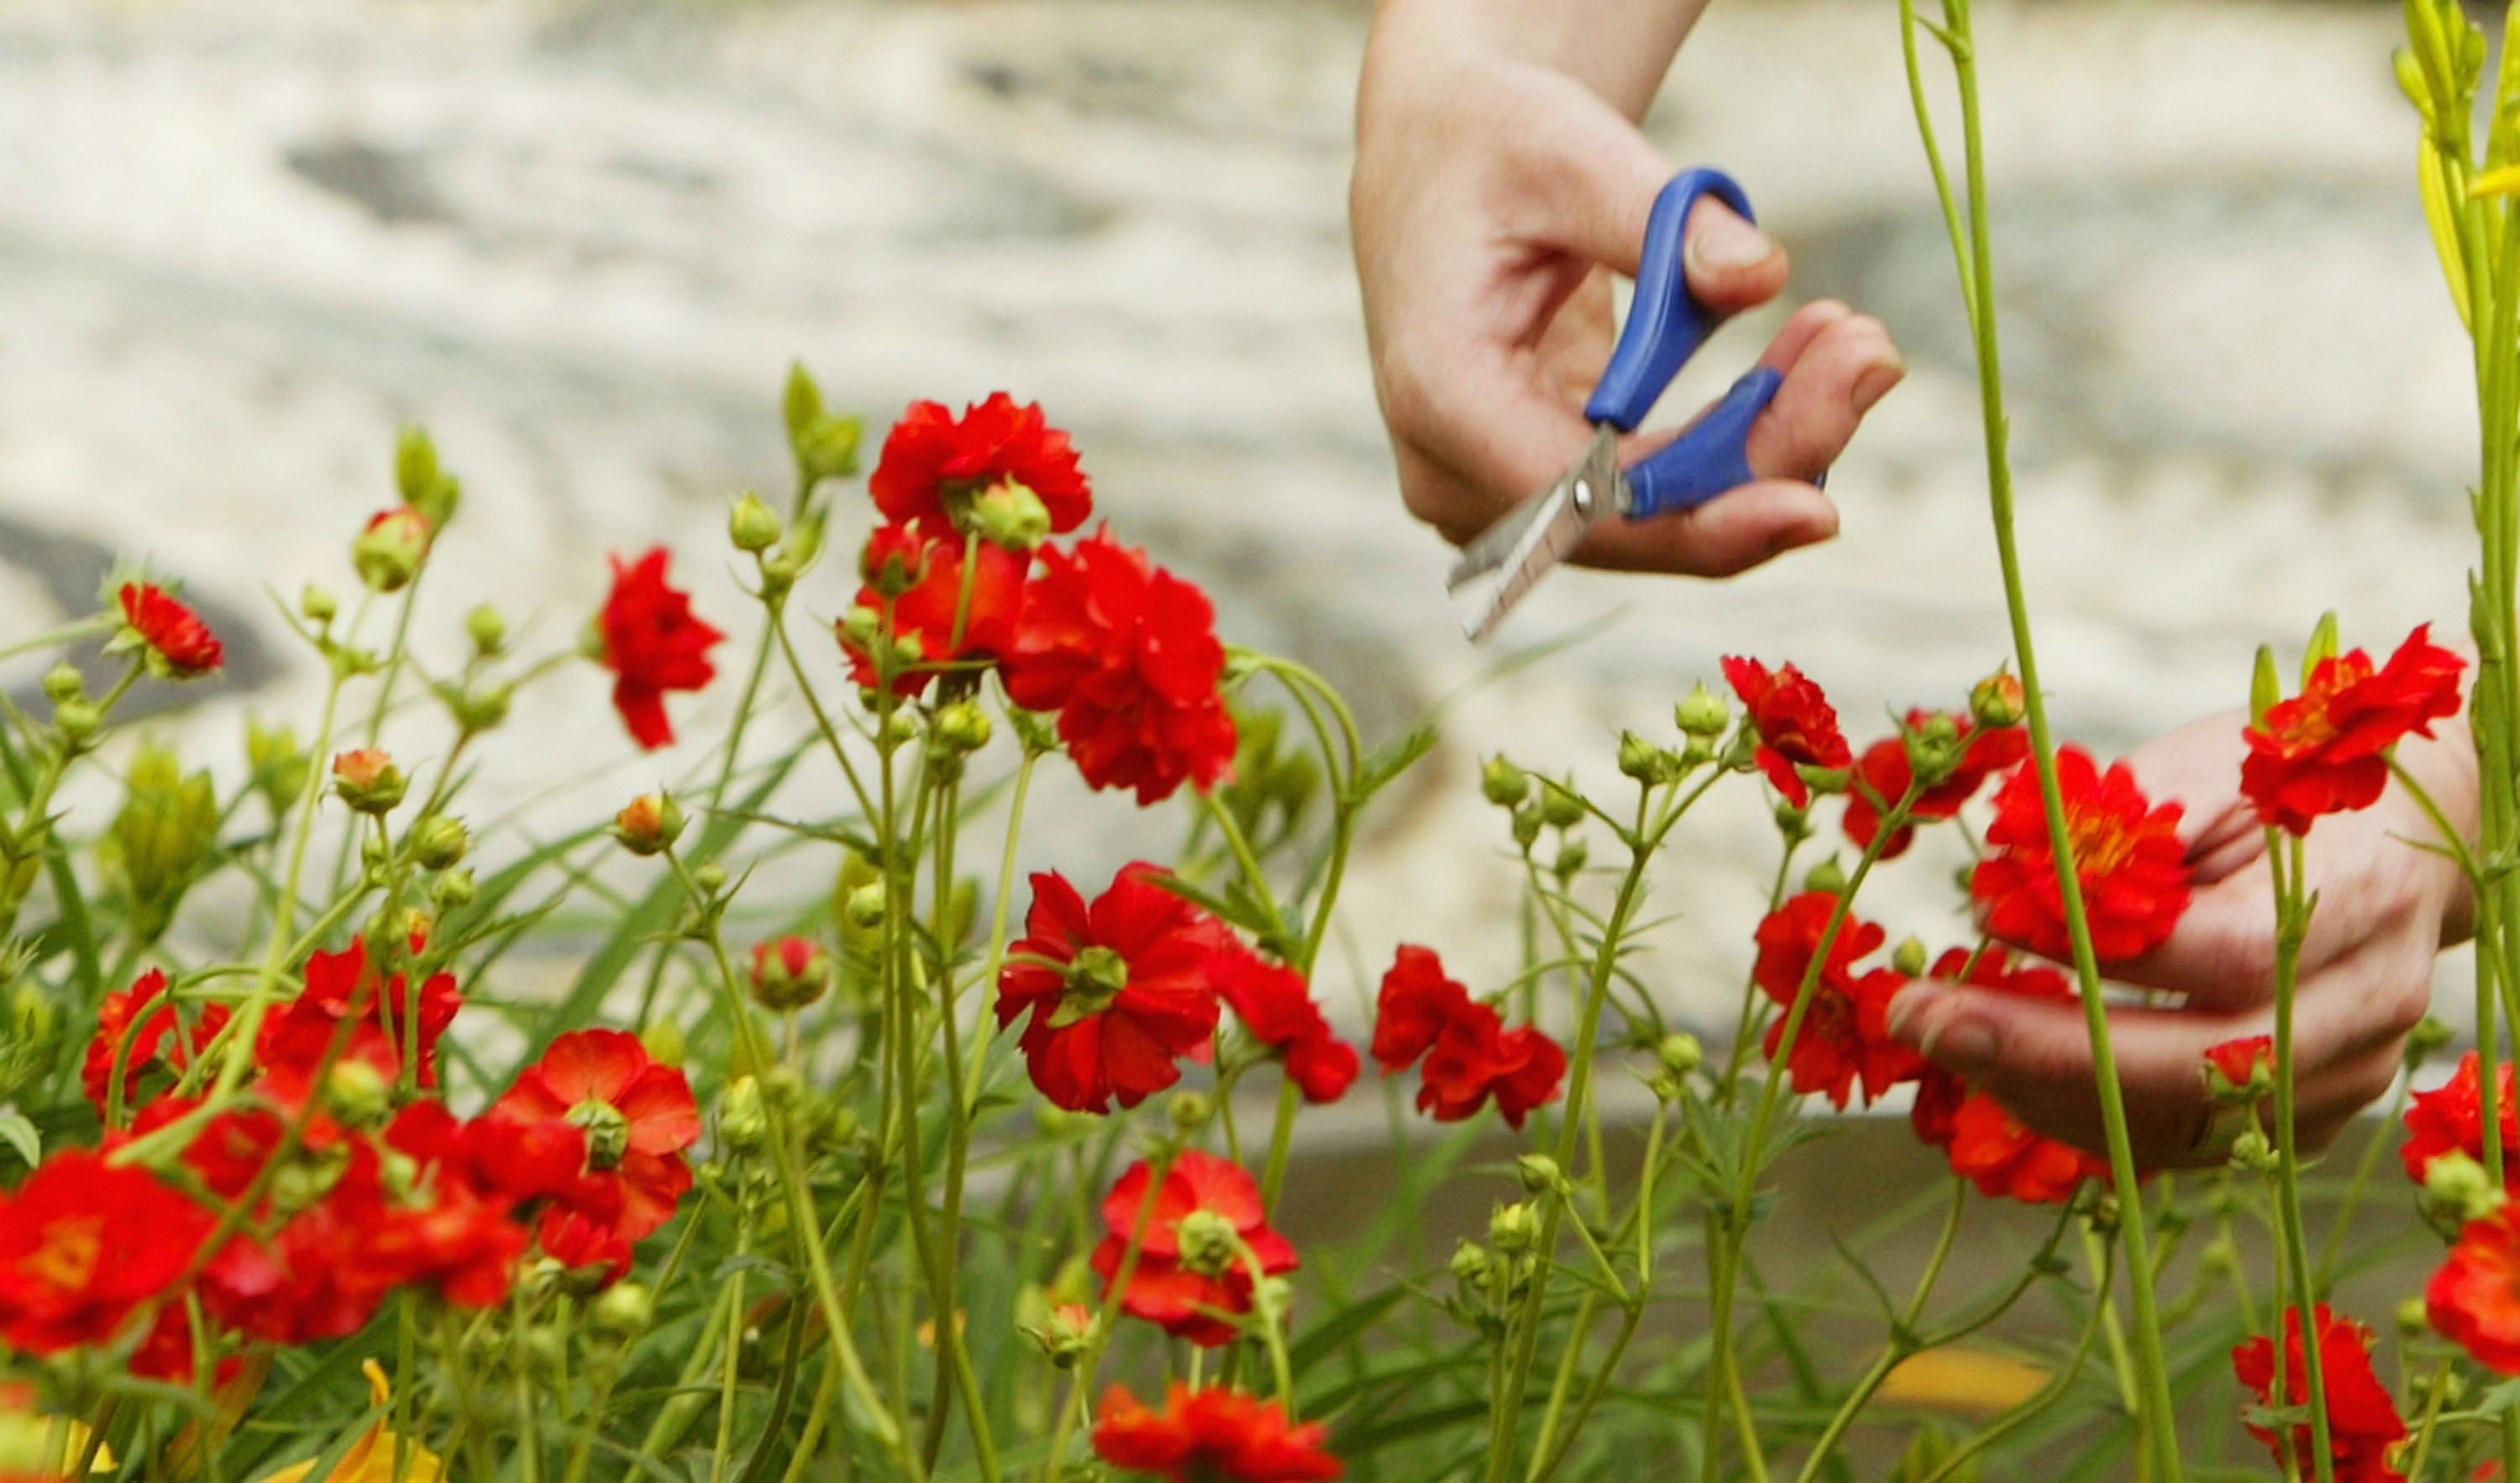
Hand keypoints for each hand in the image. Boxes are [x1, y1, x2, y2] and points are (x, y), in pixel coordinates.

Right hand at [1351, 21, 1905, 575]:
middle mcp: (1455, 467)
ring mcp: (1496, 487)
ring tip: (1852, 346)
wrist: (1447, 157)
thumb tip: (1760, 275)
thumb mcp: (1568, 154)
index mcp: (1441, 395)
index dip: (1704, 514)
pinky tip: (1806, 366)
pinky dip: (1740, 440)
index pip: (1583, 501)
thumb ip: (1660, 220)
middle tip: (1870, 359)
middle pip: (1639, 519)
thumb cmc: (1489, 146)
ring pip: (1662, 516)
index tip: (1814, 503)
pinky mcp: (1545, 479)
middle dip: (1769, 456)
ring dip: (1769, 444)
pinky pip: (1659, 489)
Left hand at [1887, 710, 2478, 1166]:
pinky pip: (2179, 1141)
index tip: (1984, 917)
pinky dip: (2079, 1109)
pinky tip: (1998, 1063)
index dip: (2096, 947)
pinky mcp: (2306, 1121)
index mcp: (2361, 899)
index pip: (2224, 953)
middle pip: (2200, 1066)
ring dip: (2041, 1089)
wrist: (2392, 838)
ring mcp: (2346, 1080)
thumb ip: (2120, 829)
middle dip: (2040, 1049)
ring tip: (1939, 1033)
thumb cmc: (2279, 783)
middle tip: (1920, 1015)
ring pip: (2181, 1124)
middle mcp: (2367, 1008)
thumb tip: (2006, 888)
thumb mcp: (2204, 766)